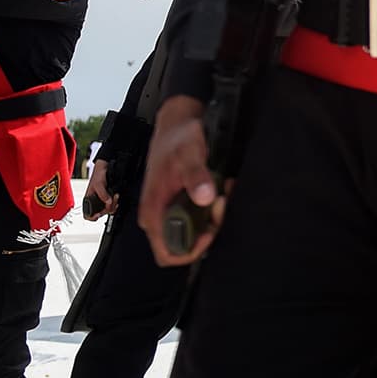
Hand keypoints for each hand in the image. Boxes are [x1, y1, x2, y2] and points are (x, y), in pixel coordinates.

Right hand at [83, 161, 117, 219]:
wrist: (105, 168)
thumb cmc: (98, 175)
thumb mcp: (99, 184)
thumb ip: (102, 194)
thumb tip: (108, 202)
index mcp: (88, 201)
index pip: (87, 215)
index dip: (92, 217)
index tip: (99, 214)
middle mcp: (94, 203)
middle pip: (101, 213)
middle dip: (107, 208)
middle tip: (112, 200)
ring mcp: (102, 201)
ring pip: (108, 210)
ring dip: (113, 205)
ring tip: (116, 196)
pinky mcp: (108, 199)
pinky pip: (112, 205)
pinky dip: (115, 203)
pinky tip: (116, 197)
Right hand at [138, 96, 224, 265]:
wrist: (176, 124)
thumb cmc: (177, 139)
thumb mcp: (189, 154)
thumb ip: (196, 176)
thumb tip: (204, 198)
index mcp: (153, 211)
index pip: (167, 253)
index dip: (191, 250)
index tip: (210, 230)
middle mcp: (158, 216)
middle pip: (184, 245)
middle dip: (207, 231)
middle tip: (221, 205)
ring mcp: (168, 210)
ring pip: (193, 232)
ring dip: (213, 218)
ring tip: (223, 195)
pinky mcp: (179, 203)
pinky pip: (197, 217)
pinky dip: (212, 209)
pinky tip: (221, 191)